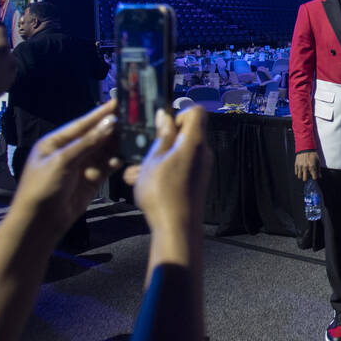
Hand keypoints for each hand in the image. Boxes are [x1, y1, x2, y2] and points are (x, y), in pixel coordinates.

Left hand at [9, 101, 119, 234]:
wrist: (39, 222)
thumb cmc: (42, 187)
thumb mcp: (62, 161)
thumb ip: (87, 143)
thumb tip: (109, 123)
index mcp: (56, 142)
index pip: (81, 124)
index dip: (99, 114)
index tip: (116, 102)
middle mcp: (70, 152)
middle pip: (95, 136)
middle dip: (111, 128)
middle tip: (132, 117)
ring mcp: (81, 166)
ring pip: (103, 151)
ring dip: (116, 144)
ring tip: (133, 135)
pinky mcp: (91, 181)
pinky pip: (106, 167)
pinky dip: (115, 161)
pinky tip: (124, 156)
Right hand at [135, 107, 211, 235]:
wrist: (178, 228)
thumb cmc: (163, 193)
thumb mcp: (153, 160)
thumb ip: (162, 136)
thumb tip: (165, 116)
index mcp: (194, 142)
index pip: (196, 112)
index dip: (178, 114)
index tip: (162, 128)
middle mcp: (203, 152)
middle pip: (186, 132)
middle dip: (163, 139)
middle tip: (145, 153)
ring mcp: (201, 167)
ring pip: (178, 152)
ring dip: (158, 158)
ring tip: (136, 173)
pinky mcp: (197, 180)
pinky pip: (180, 166)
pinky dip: (164, 170)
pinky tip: (144, 183)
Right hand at [295, 151, 319, 181]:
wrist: (305, 148)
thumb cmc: (312, 154)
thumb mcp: (318, 161)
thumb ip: (318, 170)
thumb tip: (320, 176)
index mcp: (312, 167)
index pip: (314, 177)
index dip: (314, 177)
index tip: (314, 176)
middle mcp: (305, 167)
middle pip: (305, 179)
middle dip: (307, 178)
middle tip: (308, 176)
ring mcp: (300, 166)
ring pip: (299, 176)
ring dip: (302, 176)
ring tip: (304, 174)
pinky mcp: (296, 164)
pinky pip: (296, 172)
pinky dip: (298, 173)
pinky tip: (301, 171)